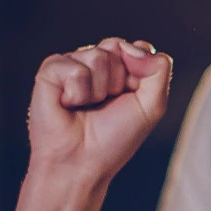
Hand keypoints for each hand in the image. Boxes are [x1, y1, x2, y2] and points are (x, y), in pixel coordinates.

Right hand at [27, 38, 171, 184]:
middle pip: (118, 46)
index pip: (139, 49)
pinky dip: (77, 93)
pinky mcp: (50, 71)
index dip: (140, 72)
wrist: (80, 164)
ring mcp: (72, 65)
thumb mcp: (152, 106)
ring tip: (86, 108)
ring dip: (98, 90)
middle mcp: (95, 64)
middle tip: (105, 105)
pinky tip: (68, 105)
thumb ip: (159, 70)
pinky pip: (74, 68)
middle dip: (119, 80)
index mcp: (120, 70)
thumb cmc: (113, 141)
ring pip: (98, 56)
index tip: (130, 98)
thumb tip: (136, 46)